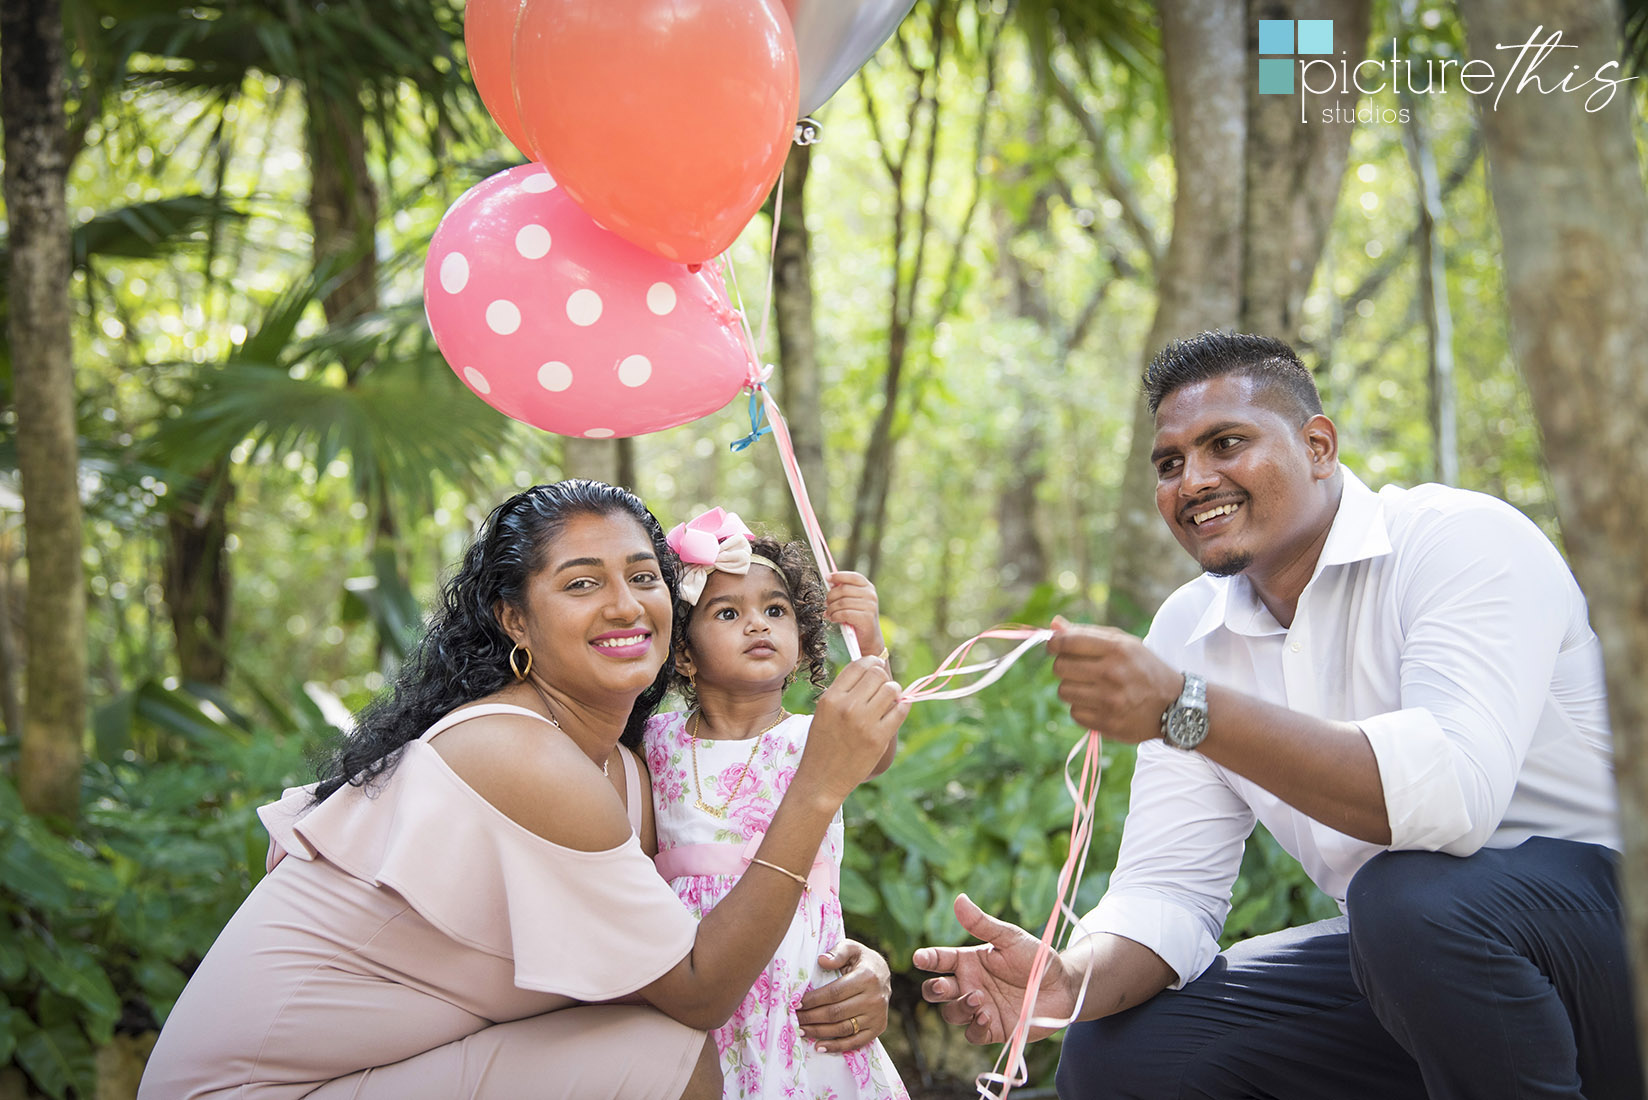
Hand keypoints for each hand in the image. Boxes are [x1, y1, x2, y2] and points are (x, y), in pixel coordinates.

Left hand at [797, 940, 891, 1052]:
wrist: (883, 973)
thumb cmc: (861, 960)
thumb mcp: (851, 948)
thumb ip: (837, 952)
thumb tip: (821, 960)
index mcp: (867, 977)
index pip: (834, 993)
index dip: (813, 1000)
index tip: (796, 1003)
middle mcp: (874, 999)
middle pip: (836, 1013)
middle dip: (811, 1017)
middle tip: (793, 1018)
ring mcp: (877, 1016)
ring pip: (842, 1029)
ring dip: (819, 1032)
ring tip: (801, 1030)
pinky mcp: (878, 1028)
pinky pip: (855, 1042)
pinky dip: (836, 1047)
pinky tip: (819, 1046)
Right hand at [802, 656, 906, 798]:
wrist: (822, 780)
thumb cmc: (823, 745)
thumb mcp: (823, 712)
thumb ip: (843, 692)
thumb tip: (871, 669)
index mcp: (830, 698)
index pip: (858, 665)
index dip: (871, 662)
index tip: (876, 666)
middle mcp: (846, 707)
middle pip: (877, 674)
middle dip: (883, 678)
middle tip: (883, 687)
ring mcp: (863, 722)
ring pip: (891, 689)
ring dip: (894, 692)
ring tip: (888, 701)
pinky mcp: (878, 738)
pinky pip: (901, 710)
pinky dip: (903, 706)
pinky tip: (898, 710)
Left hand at [826, 571, 884, 657]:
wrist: (869, 638)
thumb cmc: (858, 619)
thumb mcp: (853, 601)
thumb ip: (845, 591)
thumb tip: (831, 583)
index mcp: (868, 588)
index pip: (853, 577)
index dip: (839, 576)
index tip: (827, 578)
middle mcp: (871, 595)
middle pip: (844, 589)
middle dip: (831, 596)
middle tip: (826, 603)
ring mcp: (870, 606)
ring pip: (842, 602)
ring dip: (831, 609)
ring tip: (828, 613)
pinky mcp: (866, 618)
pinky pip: (844, 613)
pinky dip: (835, 616)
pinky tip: (833, 619)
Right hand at [913, 894, 1079, 1045]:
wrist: (1064, 987)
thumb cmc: (1037, 958)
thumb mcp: (1010, 938)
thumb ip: (983, 924)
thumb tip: (959, 899)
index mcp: (969, 961)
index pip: (939, 959)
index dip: (926, 958)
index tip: (920, 958)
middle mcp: (970, 985)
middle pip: (936, 991)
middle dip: (933, 990)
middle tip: (945, 986)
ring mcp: (980, 1008)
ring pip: (951, 1013)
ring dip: (959, 1008)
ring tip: (979, 999)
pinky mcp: (993, 1029)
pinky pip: (972, 1034)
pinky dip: (974, 1027)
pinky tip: (986, 1016)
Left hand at [1047, 616, 1182, 741]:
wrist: (1176, 706)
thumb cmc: (1144, 668)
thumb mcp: (1125, 643)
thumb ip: (1088, 633)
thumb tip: (1053, 625)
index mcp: (1117, 648)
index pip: (1066, 642)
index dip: (1054, 643)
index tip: (1055, 647)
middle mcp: (1112, 673)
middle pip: (1060, 667)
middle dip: (1064, 667)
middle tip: (1079, 669)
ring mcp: (1110, 701)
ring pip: (1063, 691)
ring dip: (1072, 689)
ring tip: (1092, 688)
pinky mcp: (1108, 723)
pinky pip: (1074, 713)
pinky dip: (1082, 709)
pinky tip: (1099, 704)